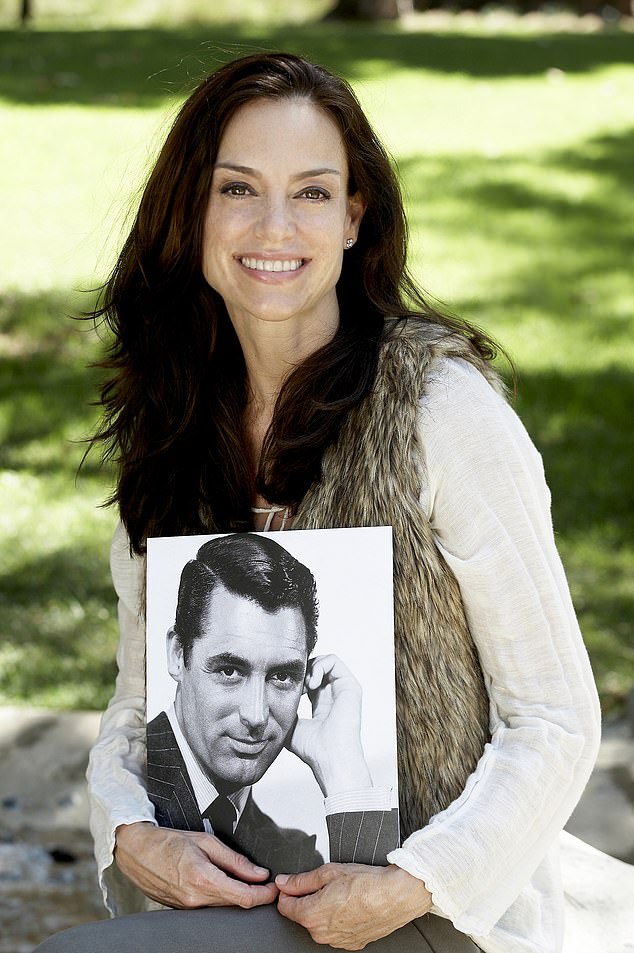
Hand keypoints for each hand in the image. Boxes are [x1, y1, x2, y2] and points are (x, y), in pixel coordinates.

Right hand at [114, 821, 278, 908]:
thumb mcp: (206, 842)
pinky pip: (207, 906)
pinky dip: (219, 896)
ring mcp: (187, 907)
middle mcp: (195, 900)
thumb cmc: (168, 841)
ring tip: (245, 880)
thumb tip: (258, 873)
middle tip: (265, 881)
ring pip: (222, 906)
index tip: (274, 887)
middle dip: (254, 894)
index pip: (244, 897)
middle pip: (235, 903)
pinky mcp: (181, 909)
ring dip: (236, 895)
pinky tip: (222, 883)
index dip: (264, 894)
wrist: (136, 850)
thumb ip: (234, 860)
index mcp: (204, 880)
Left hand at [276, 863, 432, 949]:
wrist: (396, 896)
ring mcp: (337, 941)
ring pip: (320, 923)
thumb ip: (301, 880)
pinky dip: (338, 918)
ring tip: (342, 893)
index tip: (294, 883)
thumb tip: (284, 883)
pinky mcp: (351, 944)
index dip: (288, 891)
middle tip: (326, 884)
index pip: (284, 906)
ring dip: (324, 909)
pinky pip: (336, 930)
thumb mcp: (329, 872)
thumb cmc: (367, 883)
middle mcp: (322, 934)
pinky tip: (350, 904)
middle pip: (302, 915)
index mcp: (312, 915)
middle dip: (308, 899)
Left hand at [286, 654, 371, 796]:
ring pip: (324, 661)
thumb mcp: (292, 726)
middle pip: (316, 667)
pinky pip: (333, 661)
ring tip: (305, 685)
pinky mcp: (350, 686)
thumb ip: (285, 711)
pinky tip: (312, 683)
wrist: (330, 757)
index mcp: (321, 705)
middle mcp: (333, 695)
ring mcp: (343, 690)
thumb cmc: (312, 749)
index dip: (296, 678)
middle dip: (302, 670)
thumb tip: (272, 701)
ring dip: (310, 667)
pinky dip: (319, 666)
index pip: (309, 680)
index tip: (285, 686)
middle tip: (295, 684)